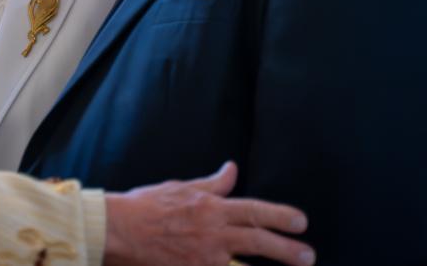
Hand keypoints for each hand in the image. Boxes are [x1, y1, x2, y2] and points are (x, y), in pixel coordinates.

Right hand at [103, 161, 313, 265]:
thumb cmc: (146, 206)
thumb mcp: (182, 187)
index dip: (281, 216)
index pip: (254, 210)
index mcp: (211, 207)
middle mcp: (212, 233)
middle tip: (309, 255)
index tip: (301, 222)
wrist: (118, 229)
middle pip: (258, 241)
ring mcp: (204, 257)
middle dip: (287, 250)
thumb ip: (212, 184)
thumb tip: (232, 169)